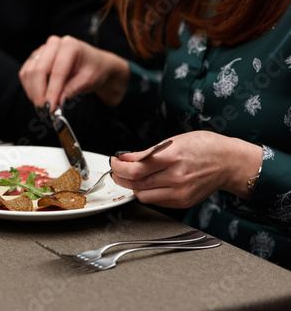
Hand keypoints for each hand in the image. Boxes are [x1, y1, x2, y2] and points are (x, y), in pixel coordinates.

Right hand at [19, 35, 129, 111]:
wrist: (94, 64)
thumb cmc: (93, 69)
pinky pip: (26, 74)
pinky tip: (39, 97)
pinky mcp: (35, 58)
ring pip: (29, 73)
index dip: (52, 91)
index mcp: (70, 46)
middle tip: (44, 111)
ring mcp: (43, 50)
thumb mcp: (88, 81)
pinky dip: (30, 88)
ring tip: (43, 107)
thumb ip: (71, 90)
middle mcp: (54, 44)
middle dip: (39, 94)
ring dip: (33, 92)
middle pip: (38, 71)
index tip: (51, 108)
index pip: (57, 71)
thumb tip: (57, 103)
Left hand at [110, 131, 262, 207]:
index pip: (136, 168)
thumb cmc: (204, 147)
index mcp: (173, 157)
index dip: (119, 166)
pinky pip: (156, 201)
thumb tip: (126, 157)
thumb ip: (149, 152)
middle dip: (121, 176)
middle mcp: (176, 177)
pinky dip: (148, 192)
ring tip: (132, 177)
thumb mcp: (175, 141)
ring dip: (133, 187)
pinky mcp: (183, 202)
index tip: (115, 161)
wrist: (229, 162)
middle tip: (118, 170)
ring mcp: (180, 192)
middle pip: (136, 183)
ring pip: (143, 196)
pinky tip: (148, 183)